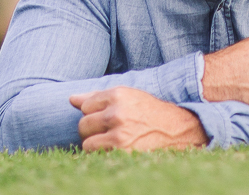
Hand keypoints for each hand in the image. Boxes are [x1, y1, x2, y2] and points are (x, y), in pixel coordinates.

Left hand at [70, 87, 207, 151]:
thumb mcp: (128, 97)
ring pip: (86, 142)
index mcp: (119, 94)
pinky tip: (116, 148)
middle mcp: (117, 112)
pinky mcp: (121, 151)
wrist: (177, 130)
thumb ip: (98, 97)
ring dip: (96, 144)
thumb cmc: (150, 112)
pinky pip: (96, 154)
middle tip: (109, 131)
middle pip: (83, 124)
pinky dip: (102, 154)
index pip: (86, 105)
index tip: (108, 116)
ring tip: (112, 141)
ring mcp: (118, 134)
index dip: (94, 113)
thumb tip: (71, 99)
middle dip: (92, 129)